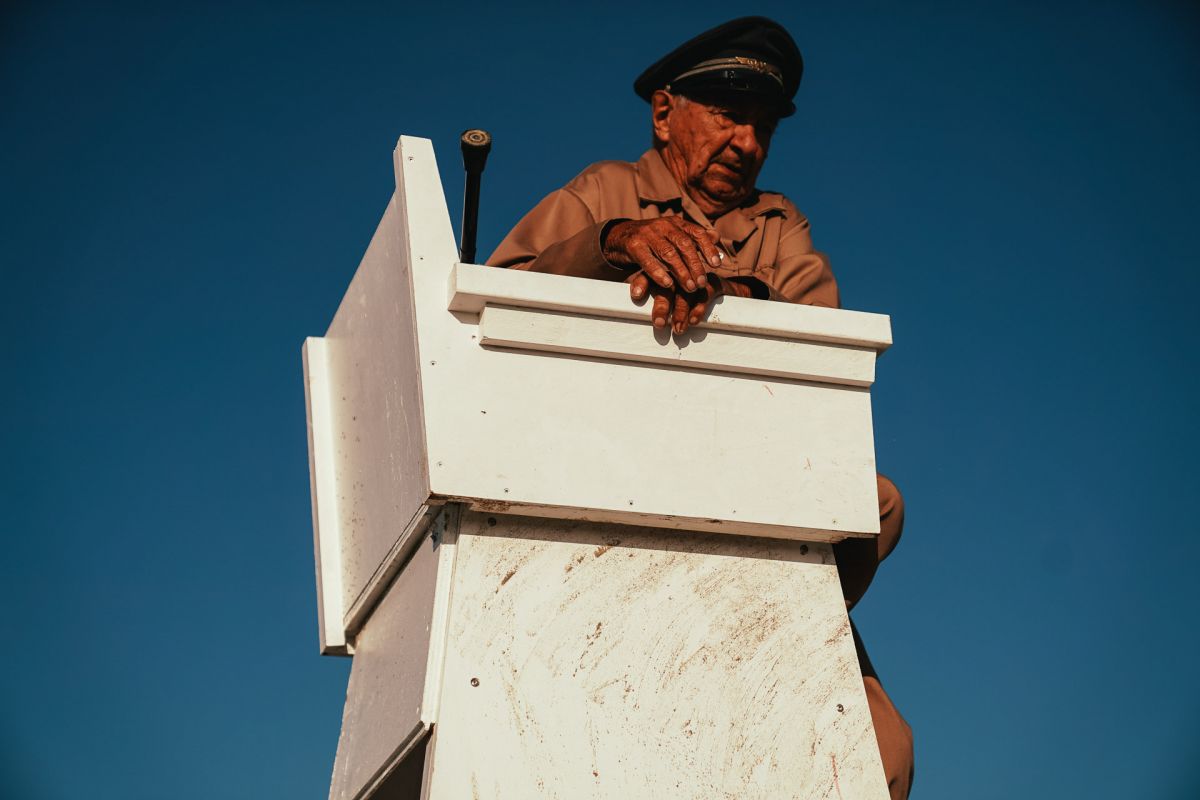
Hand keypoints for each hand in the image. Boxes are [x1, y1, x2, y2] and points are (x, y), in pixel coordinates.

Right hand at [602, 217, 722, 292]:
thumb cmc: (652, 240)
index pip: (697, 233)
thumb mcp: (673, 235)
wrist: (620, 236)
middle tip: (702, 283)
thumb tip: (717, 237)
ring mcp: (648, 234)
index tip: (717, 264)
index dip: (708, 248)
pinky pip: (647, 260)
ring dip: (681, 272)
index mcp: (676, 223)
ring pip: (668, 253)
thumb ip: (694, 237)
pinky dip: (658, 273)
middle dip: (695, 264)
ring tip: (690, 288)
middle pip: (684, 244)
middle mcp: (664, 225)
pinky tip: (667, 284)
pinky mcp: (633, 244)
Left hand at [627, 271, 754, 333]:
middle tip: (658, 324)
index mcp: (661, 273)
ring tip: (677, 330)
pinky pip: (704, 294)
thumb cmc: (682, 296)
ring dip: (681, 311)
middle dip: (662, 306)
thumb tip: (632, 322)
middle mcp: (676, 272)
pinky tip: (693, 321)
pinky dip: (698, 308)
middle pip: (667, 286)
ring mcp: (694, 277)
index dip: (641, 284)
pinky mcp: (711, 282)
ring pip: (686, 292)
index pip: (648, 275)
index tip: (635, 296)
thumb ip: (650, 304)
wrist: (715, 288)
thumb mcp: (664, 298)